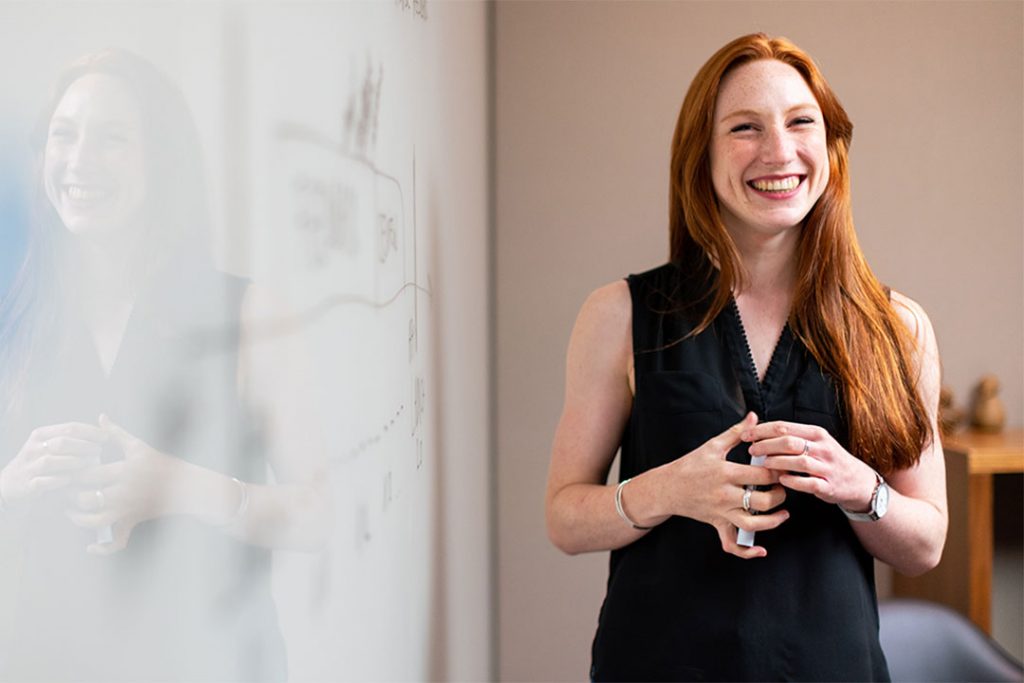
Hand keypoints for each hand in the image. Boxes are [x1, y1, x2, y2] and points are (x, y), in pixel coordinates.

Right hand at [0, 423, 107, 506]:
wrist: (9, 483)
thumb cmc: (38, 461)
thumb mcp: (48, 443)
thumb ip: (70, 436)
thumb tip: (104, 425)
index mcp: (41, 435)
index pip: (70, 428)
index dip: (91, 431)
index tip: (107, 437)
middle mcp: (33, 448)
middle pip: (62, 443)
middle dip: (84, 446)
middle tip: (99, 451)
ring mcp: (29, 467)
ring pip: (52, 461)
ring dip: (74, 463)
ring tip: (89, 464)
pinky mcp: (27, 485)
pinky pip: (44, 482)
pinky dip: (59, 480)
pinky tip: (71, 479)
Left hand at [67, 414, 183, 554]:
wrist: (184, 485)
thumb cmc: (159, 462)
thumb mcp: (138, 446)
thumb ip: (116, 433)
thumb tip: (100, 417)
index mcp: (126, 470)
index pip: (91, 473)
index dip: (73, 473)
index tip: (64, 470)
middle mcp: (126, 491)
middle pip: (89, 498)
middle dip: (71, 496)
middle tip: (62, 491)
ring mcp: (129, 509)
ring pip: (97, 521)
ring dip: (79, 519)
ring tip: (70, 512)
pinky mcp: (133, 521)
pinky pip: (117, 541)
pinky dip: (102, 548)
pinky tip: (89, 547)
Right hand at [657, 412, 787, 557]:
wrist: (667, 488)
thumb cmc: (690, 465)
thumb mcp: (712, 446)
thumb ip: (736, 432)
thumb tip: (754, 416)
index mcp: (725, 473)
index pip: (762, 475)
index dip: (778, 471)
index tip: (785, 467)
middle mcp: (725, 495)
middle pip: (763, 501)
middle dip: (780, 495)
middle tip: (784, 487)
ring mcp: (721, 513)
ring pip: (753, 524)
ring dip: (773, 521)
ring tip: (783, 512)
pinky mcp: (717, 525)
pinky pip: (732, 544)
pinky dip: (747, 552)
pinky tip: (761, 550)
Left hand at [741, 421, 877, 511]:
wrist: (858, 481)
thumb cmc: (829, 460)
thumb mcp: (816, 442)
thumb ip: (792, 437)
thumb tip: (760, 432)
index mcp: (816, 434)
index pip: (784, 427)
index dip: (762, 430)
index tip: (746, 434)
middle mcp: (822, 448)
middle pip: (789, 442)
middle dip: (766, 445)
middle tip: (752, 449)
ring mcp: (827, 467)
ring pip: (798, 461)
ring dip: (777, 462)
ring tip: (763, 464)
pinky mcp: (829, 486)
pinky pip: (809, 483)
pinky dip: (793, 481)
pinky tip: (781, 480)